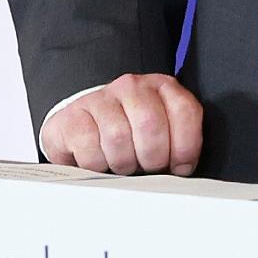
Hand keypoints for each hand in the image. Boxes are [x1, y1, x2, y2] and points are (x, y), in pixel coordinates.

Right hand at [39, 73, 202, 174]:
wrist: (86, 128)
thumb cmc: (131, 137)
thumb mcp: (163, 135)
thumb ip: (179, 144)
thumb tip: (184, 171)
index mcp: (162, 88)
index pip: (185, 111)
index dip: (185, 147)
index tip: (179, 166)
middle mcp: (132, 87)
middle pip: (150, 126)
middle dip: (152, 158)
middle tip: (147, 167)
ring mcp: (100, 98)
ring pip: (118, 138)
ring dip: (123, 163)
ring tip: (123, 164)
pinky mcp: (72, 117)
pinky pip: (90, 150)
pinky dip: (97, 165)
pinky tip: (100, 160)